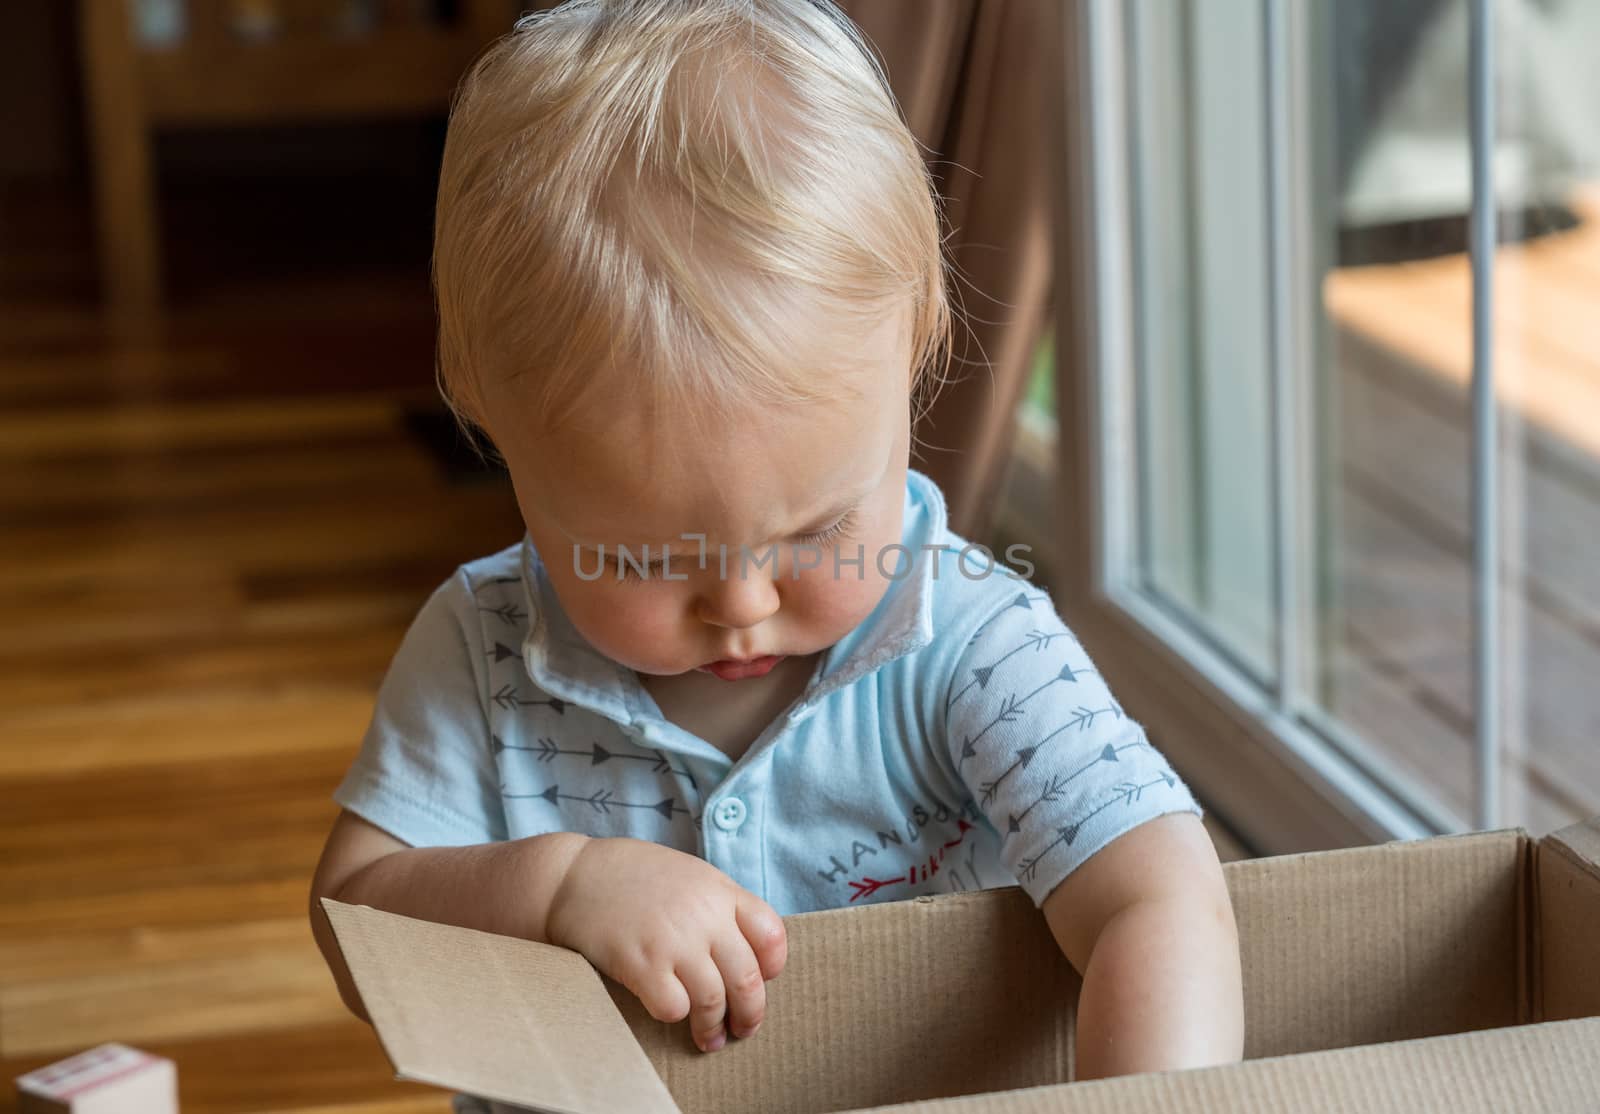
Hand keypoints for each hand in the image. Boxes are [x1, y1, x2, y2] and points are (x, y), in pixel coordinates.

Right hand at [544, 837, 787, 1051]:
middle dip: (751, 1013)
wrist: (573, 875)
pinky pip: (673, 1008)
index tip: (763, 979)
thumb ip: (718, 905)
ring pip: (714, 1001)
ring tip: (710, 1038)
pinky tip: (668, 1011)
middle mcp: (703, 916)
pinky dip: (674, 1015)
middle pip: (748, 978)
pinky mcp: (641, 964)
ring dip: (714, 1028)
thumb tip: (743, 950)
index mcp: (720, 890)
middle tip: (744, 1028)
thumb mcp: (688, 874)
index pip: (771, 935)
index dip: (773, 965)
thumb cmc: (631, 876)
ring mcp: (673, 941)